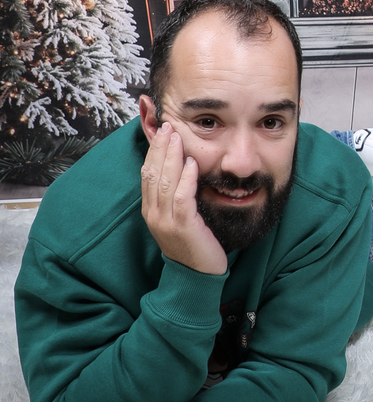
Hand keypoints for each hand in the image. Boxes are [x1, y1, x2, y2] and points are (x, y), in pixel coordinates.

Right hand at [140, 121, 226, 274]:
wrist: (197, 276)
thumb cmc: (193, 244)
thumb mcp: (179, 217)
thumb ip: (176, 196)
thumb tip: (182, 170)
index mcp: (150, 211)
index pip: (147, 174)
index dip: (154, 151)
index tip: (162, 131)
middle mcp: (153, 214)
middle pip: (152, 173)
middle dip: (160, 147)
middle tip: (168, 125)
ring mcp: (165, 221)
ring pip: (164, 182)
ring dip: (171, 157)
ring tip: (177, 137)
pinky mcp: (182, 226)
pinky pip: (181, 197)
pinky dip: (186, 178)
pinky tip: (192, 163)